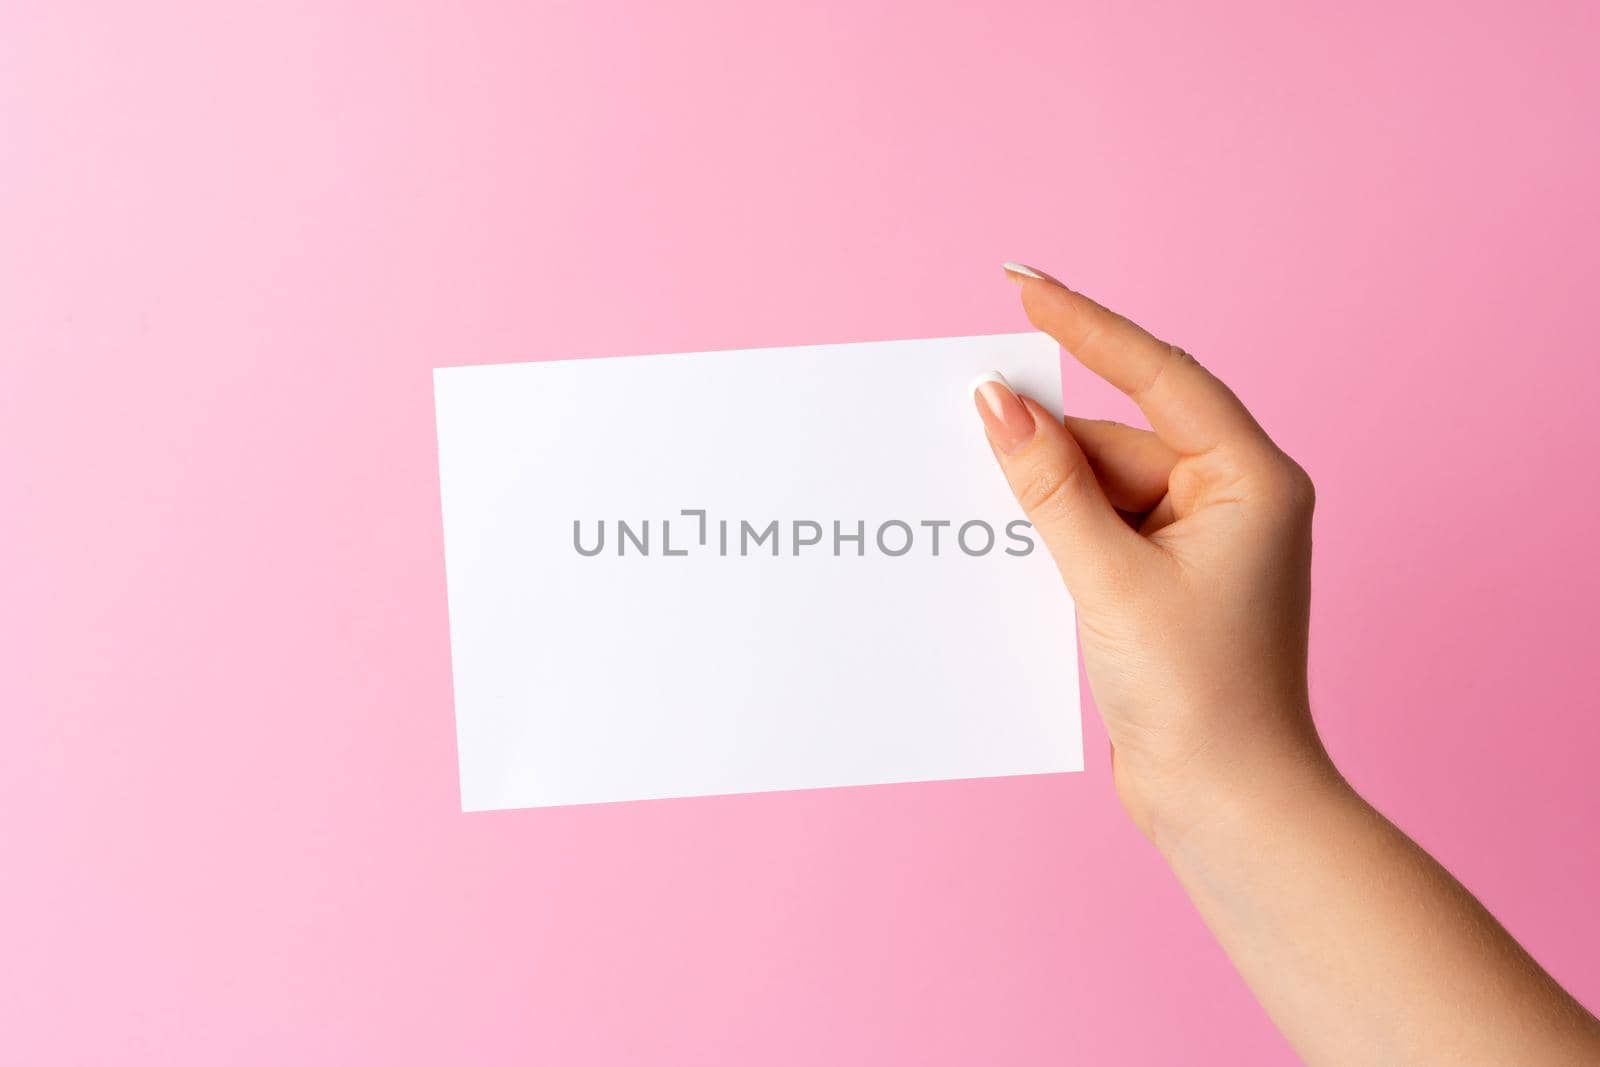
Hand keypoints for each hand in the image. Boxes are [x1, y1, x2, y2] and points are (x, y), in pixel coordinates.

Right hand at [974, 263, 1330, 849]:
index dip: (1086, 325)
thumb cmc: (1198, 694)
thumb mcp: (1110, 578)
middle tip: (961, 414)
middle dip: (1045, 439)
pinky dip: (1054, 531)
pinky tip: (1005, 537)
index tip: (1023, 284)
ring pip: (1101, 485)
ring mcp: (1201, 542)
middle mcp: (1232, 498)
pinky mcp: (1168, 581)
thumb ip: (1049, 484)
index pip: (1158, 374)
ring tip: (973, 493)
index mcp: (1249, 480)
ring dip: (1043, 492)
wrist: (1227, 803)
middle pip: (1118, 436)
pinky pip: (1100, 528)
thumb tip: (997, 403)